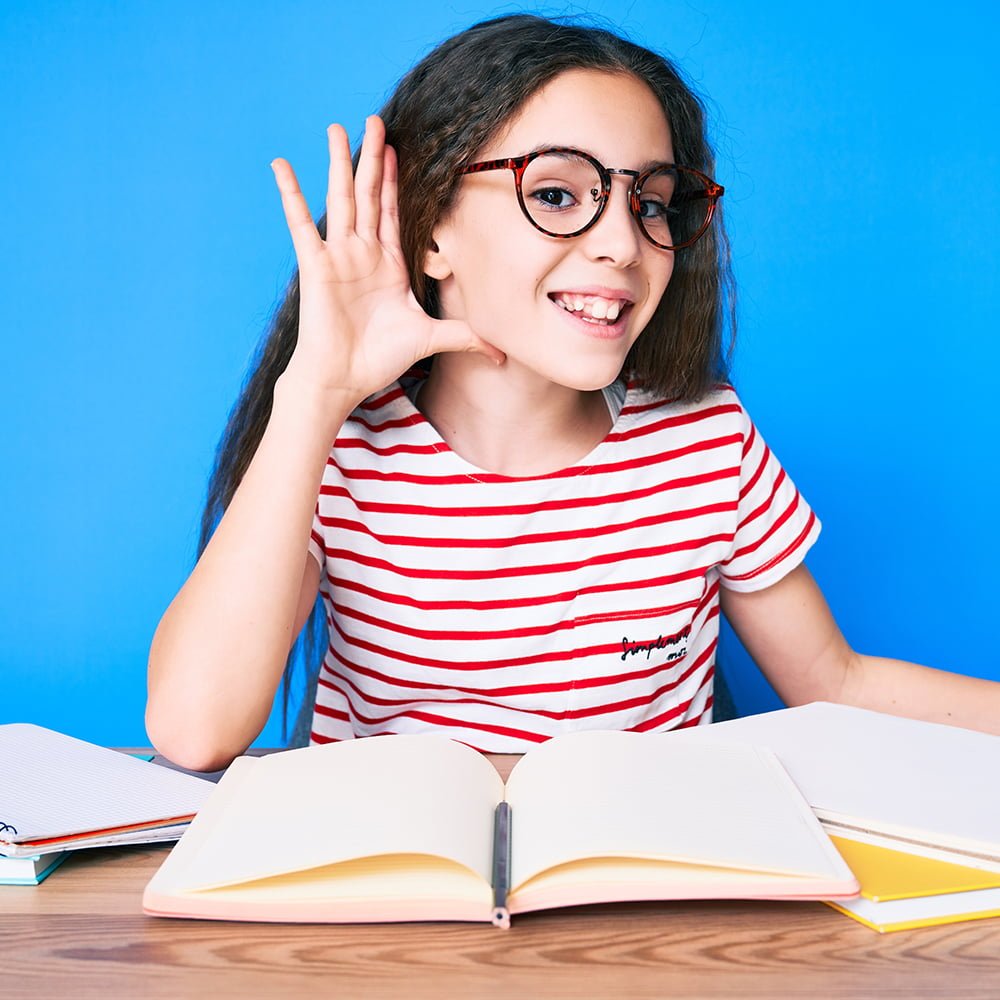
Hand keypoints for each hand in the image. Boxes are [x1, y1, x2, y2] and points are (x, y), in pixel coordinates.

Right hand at [270, 116, 503, 407]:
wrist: (344, 378)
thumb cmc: (380, 359)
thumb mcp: (432, 339)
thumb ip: (466, 337)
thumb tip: (503, 356)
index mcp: (388, 264)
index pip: (391, 211)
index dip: (393, 180)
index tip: (397, 148)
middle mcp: (362, 254)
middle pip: (368, 194)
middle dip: (372, 157)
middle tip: (376, 120)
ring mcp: (338, 256)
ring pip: (341, 198)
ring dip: (340, 162)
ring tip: (337, 128)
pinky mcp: (316, 265)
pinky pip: (301, 223)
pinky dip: (291, 194)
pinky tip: (282, 165)